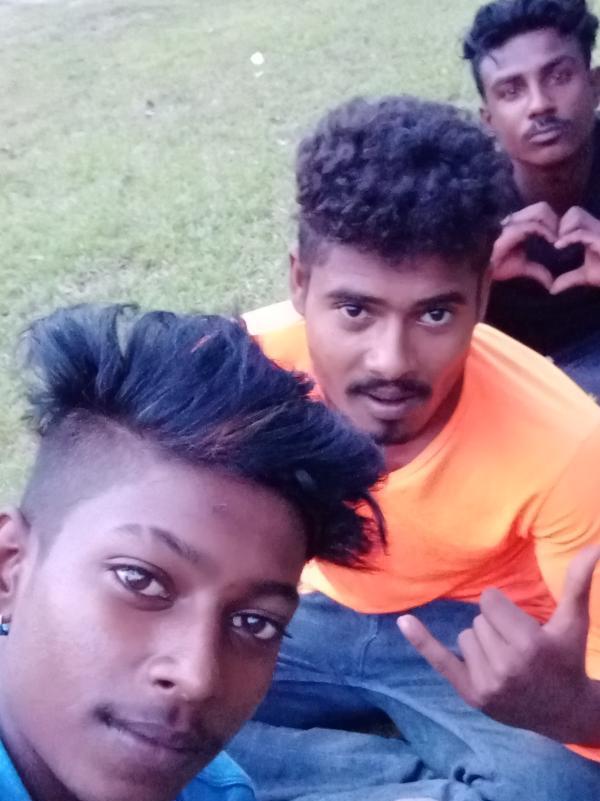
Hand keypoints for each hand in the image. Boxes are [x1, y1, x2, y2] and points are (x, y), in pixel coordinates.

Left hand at [397, 546, 599, 742]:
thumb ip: (579, 582)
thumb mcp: (573, 621)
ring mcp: (487, 684)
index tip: (523, 626)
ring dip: (482, 643)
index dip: (505, 609)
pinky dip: (421, 641)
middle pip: (478, 620)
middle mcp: (506, 666)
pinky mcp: (472, 694)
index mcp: (529, 644)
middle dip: (496, 628)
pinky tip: (403, 621)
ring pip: (465, 636)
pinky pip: (440, 660)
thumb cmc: (567, 658)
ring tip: (508, 662)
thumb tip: (594, 545)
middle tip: (519, 649)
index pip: (490, 602)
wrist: (565, 712)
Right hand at [491, 202, 557, 289]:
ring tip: (556, 240)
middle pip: (542, 207)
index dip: (554, 222)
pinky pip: (532, 226)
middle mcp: (515, 221)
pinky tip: (552, 242)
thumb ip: (537, 271)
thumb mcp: (521, 268)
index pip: (541, 212)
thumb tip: (551, 284)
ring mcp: (510, 224)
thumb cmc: (495, 267)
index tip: (561, 238)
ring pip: (539, 212)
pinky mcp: (507, 232)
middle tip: (561, 237)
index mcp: (518, 225)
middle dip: (554, 220)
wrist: (477, 270)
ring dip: (552, 225)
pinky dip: (545, 232)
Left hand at [551, 208, 599, 293]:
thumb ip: (568, 279)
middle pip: (575, 211)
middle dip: (560, 222)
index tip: (549, 239)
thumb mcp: (585, 276)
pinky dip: (567, 238)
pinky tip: (558, 247)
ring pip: (577, 215)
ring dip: (563, 227)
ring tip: (557, 243)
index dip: (560, 224)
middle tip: (552, 240)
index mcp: (592, 233)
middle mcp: (597, 229)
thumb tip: (552, 289)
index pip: (574, 216)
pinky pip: (581, 233)